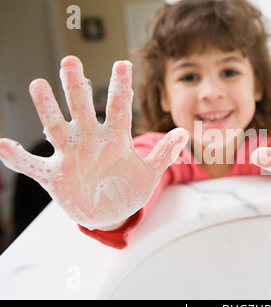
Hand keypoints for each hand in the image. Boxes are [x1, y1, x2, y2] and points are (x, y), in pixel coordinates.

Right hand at [0, 56, 187, 229]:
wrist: (111, 213)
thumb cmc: (129, 189)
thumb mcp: (150, 173)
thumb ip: (164, 153)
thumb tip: (183, 132)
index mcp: (115, 138)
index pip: (119, 108)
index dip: (121, 88)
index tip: (123, 64)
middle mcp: (90, 141)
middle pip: (83, 109)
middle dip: (77, 87)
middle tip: (71, 61)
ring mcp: (70, 156)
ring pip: (56, 128)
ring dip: (48, 109)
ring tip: (38, 85)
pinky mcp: (55, 176)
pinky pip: (33, 165)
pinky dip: (18, 157)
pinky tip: (3, 145)